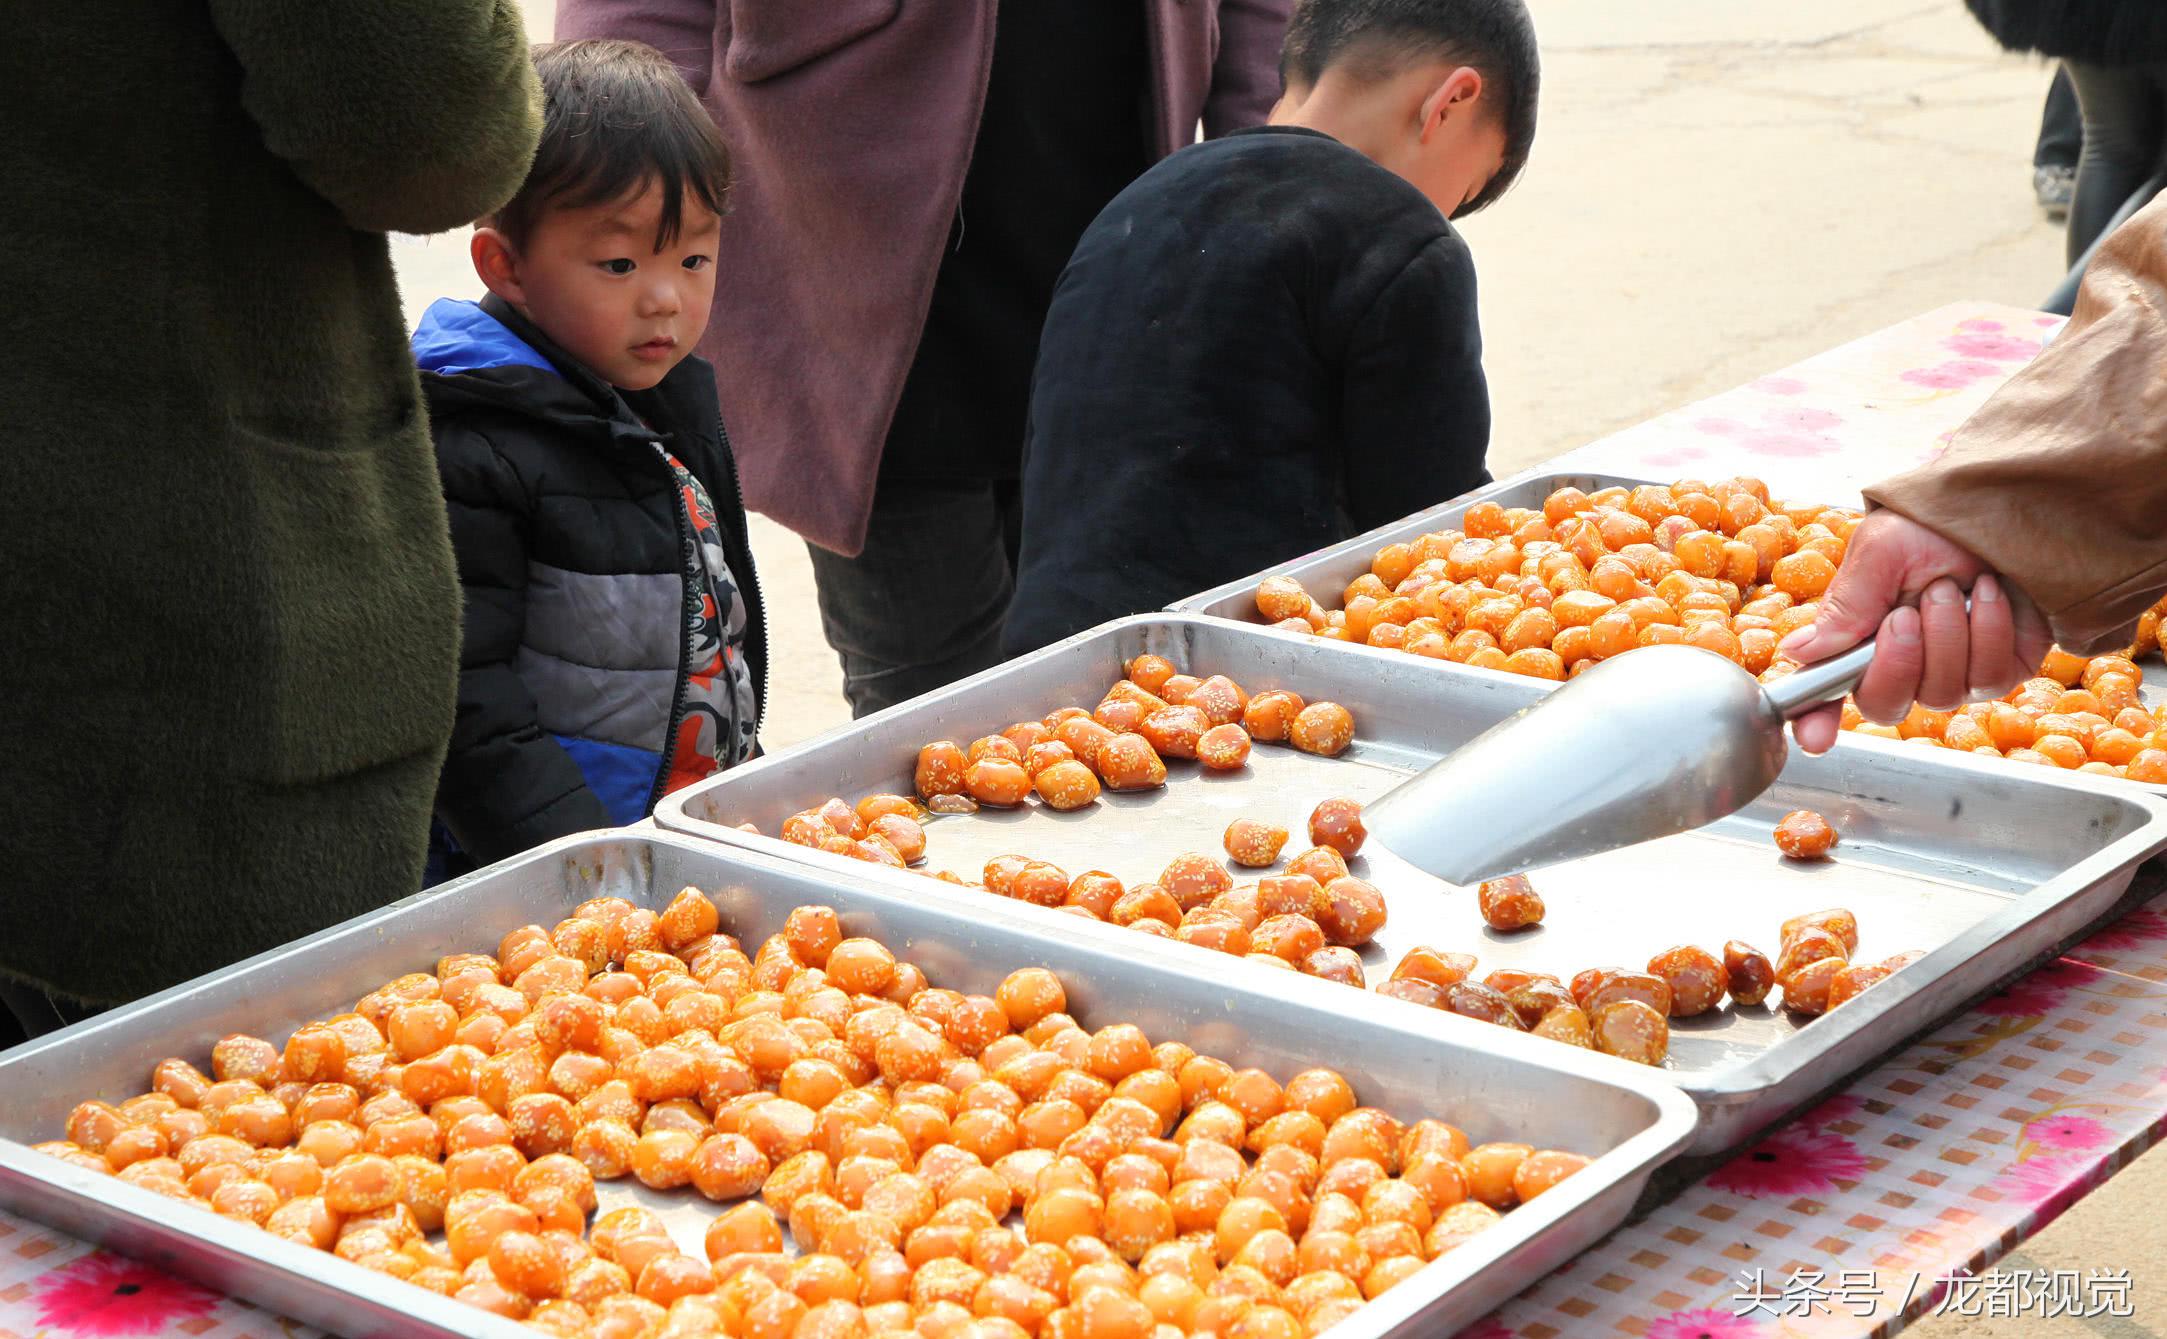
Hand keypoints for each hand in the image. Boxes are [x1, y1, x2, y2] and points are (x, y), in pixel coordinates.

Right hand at [1780, 510, 2050, 754]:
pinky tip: (1986, 595)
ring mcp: (1955, 673)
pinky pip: (1991, 676)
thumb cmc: (1932, 525)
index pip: (1828, 692)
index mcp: (1858, 640)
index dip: (1816, 720)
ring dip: (1946, 635)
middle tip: (1904, 614)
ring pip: (1942, 693)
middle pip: (1886, 706)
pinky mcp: (2004, 668)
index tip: (1814, 738)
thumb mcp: (1878, 554)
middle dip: (1897, 661)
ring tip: (1949, 588)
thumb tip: (1797, 653)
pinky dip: (1989, 629)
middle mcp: (1904, 666)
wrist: (2001, 505)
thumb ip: (1844, 607)